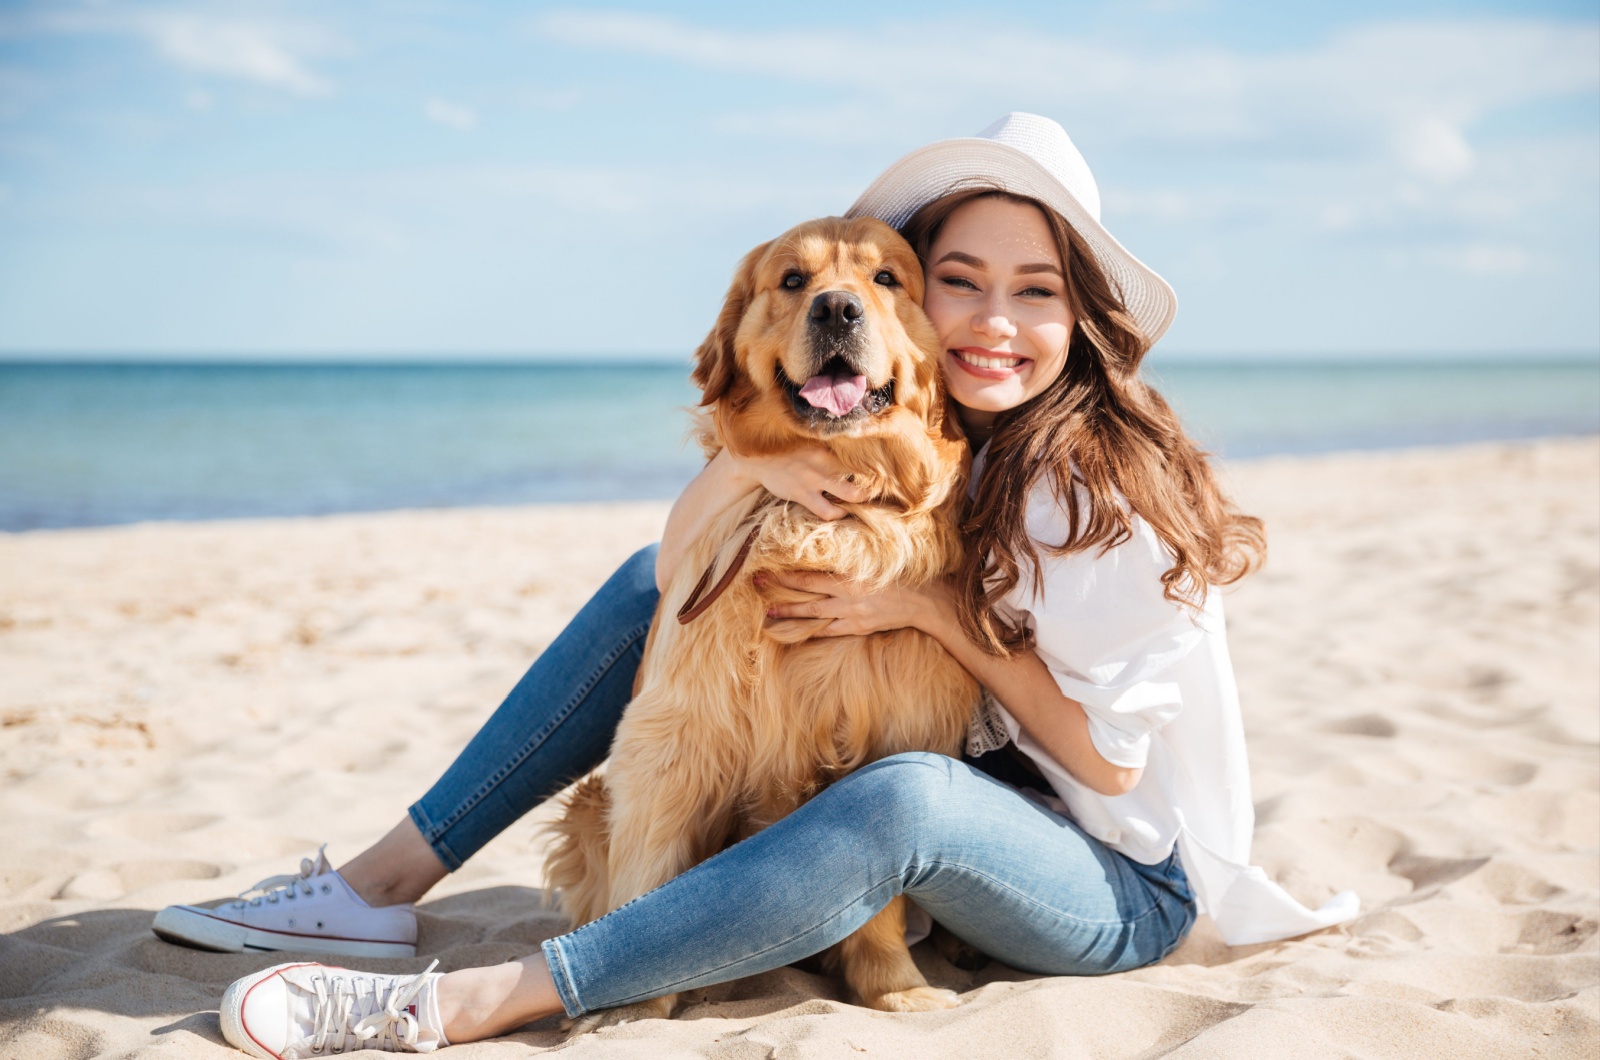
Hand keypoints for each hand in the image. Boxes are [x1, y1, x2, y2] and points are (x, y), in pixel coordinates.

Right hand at [728, 448, 867, 520]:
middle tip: (880, 484)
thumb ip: (827, 442)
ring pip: (850, 494)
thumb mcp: (806, 437)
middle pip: (861, 471)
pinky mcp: (803, 495)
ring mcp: (813, 479)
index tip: (883, 463)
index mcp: (826, 442)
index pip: (858, 449)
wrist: (755, 459)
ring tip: (863, 499)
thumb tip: (852, 441)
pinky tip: (841, 511)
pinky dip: (838, 513)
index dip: (874, 458)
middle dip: (874, 479)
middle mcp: (823, 460)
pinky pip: (827, 510)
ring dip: (860, 499)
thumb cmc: (786, 448)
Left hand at [760, 571, 935, 636]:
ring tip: (767, 615)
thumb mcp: (873, 562)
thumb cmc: (898, 575)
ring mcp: (852, 614)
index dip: (786, 574)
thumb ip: (848, 561)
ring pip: (813, 615)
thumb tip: (822, 553)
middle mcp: (848, 595)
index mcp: (850, 575)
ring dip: (788, 615)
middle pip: (805, 593)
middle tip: (755, 585)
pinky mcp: (858, 627)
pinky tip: (796, 632)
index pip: (810, 575)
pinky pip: (829, 631)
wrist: (923, 601)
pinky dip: (812, 631)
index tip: (766, 569)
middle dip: (779, 590)